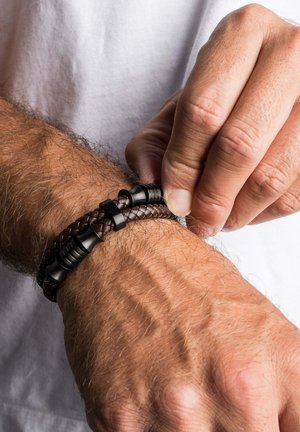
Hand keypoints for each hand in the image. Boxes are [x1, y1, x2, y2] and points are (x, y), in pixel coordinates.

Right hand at [58, 219, 299, 430]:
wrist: (124, 254)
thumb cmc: (187, 280)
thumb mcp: (262, 323)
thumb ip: (285, 389)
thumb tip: (279, 420)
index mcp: (280, 365)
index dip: (277, 427)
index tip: (261, 419)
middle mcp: (236, 390)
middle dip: (229, 427)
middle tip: (210, 399)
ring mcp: (178, 409)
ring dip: (183, 429)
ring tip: (174, 391)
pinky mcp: (122, 419)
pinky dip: (148, 429)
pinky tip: (144, 393)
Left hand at [126, 5, 299, 236]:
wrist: (272, 83)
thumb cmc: (221, 95)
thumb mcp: (178, 106)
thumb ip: (154, 142)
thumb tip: (151, 184)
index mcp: (242, 35)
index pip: (204, 111)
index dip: (183, 165)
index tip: (174, 200)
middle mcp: (288, 53)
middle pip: (241, 144)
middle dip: (212, 196)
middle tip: (198, 220)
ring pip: (273, 174)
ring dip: (239, 210)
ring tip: (219, 218)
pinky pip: (297, 191)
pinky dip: (266, 211)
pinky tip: (246, 209)